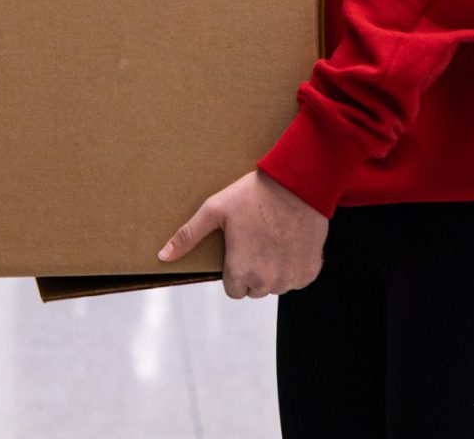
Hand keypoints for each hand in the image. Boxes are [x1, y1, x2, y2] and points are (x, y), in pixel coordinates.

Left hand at [157, 170, 326, 299]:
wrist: (296, 183)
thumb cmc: (252, 195)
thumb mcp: (214, 210)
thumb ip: (188, 236)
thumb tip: (162, 256)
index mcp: (241, 272)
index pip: (232, 289)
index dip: (233, 269)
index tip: (238, 249)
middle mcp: (267, 283)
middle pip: (254, 289)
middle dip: (252, 271)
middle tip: (254, 241)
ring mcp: (291, 279)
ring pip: (276, 286)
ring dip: (273, 271)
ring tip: (271, 240)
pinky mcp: (310, 272)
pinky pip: (296, 279)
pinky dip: (293, 266)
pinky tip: (288, 243)